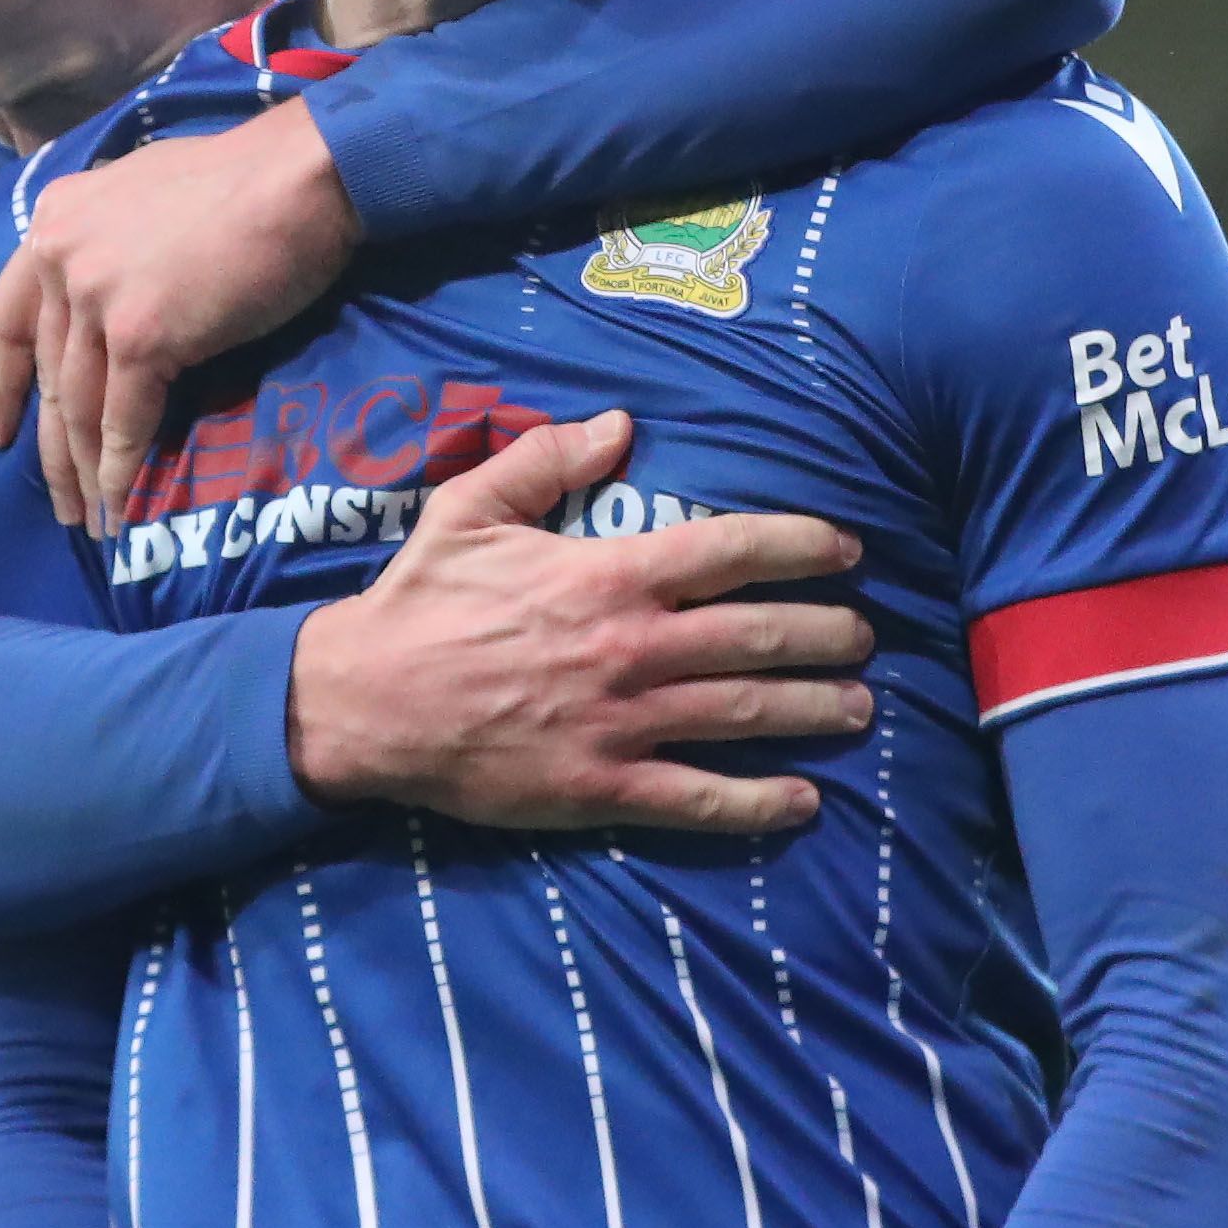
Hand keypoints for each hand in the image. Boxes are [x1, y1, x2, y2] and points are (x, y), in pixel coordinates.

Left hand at [0, 105, 363, 534]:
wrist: (300, 177)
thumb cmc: (245, 182)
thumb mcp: (146, 192)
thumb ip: (110, 240)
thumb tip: (110, 291)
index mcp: (55, 221)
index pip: (4, 317)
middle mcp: (60, 257)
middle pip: (44, 374)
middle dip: (51, 450)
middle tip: (62, 503)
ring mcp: (96, 297)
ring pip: (77, 406)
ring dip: (85, 472)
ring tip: (94, 519)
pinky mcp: (140, 335)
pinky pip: (123, 419)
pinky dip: (124, 469)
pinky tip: (125, 504)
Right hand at [290, 414, 869, 832]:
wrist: (362, 705)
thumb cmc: (418, 603)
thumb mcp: (470, 510)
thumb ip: (545, 461)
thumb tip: (618, 423)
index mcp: (607, 574)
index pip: (731, 551)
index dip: (801, 547)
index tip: (846, 552)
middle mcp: (631, 647)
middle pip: (760, 637)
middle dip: (828, 635)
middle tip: (865, 636)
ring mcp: (622, 723)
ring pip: (746, 714)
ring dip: (815, 711)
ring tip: (861, 708)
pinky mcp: (603, 788)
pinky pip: (699, 798)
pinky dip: (759, 803)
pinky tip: (804, 802)